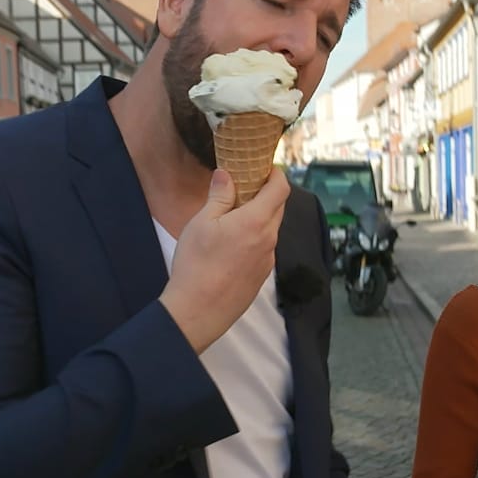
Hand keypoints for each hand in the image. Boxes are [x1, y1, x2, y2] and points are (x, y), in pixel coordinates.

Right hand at [159, 167, 289, 352]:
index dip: (276, 174)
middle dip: (267, 193)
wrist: (199, 310)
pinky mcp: (261, 275)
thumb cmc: (196, 264)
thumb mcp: (202, 223)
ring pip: (271, 229)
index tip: (264, 167)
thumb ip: (218, 197)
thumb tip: (227, 175)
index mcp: (256, 221)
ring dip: (260, 217)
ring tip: (234, 216)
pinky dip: (255, 237)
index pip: (281, 189)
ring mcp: (267, 260)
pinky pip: (265, 248)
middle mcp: (269, 239)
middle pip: (279, 208)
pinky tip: (233, 243)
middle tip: (245, 187)